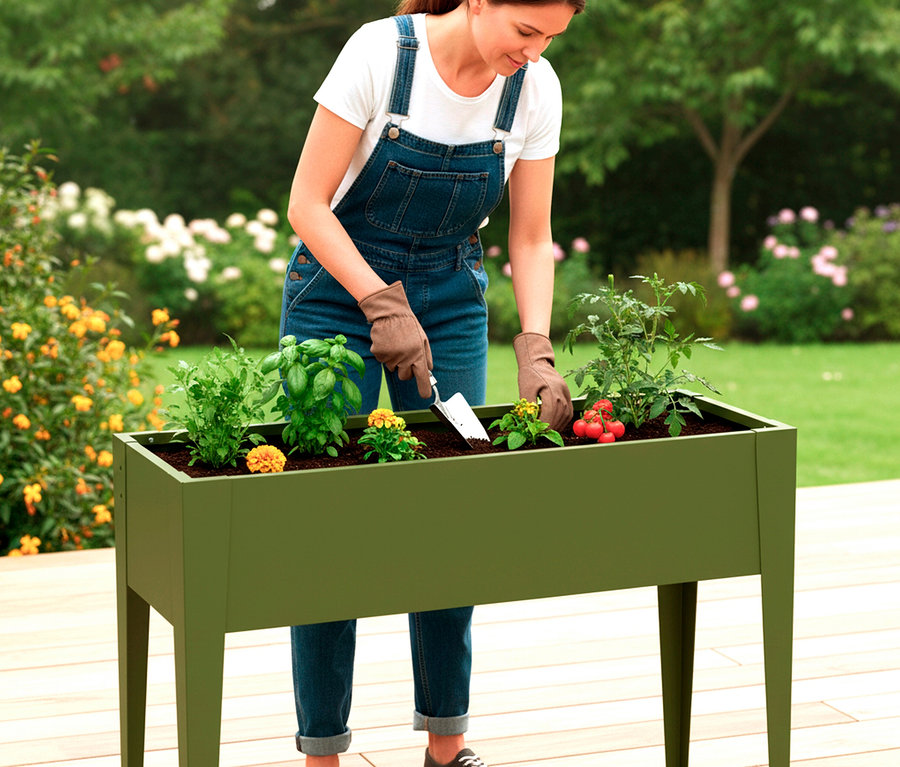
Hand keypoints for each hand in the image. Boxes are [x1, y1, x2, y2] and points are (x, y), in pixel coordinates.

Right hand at [358, 281, 432, 398]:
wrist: (390, 312)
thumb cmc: (409, 325)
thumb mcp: (423, 339)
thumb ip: (427, 356)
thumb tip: (429, 370)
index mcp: (418, 354)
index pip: (422, 377)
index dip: (424, 388)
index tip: (425, 395)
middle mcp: (405, 357)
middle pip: (405, 377)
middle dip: (406, 371)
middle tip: (406, 358)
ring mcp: (391, 356)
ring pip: (393, 368)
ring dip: (395, 361)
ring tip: (396, 344)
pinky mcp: (379, 353)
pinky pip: (382, 361)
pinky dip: (385, 354)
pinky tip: (387, 342)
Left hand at [512, 332, 572, 430]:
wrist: (538, 362)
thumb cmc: (530, 375)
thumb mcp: (525, 388)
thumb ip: (528, 405)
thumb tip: (529, 421)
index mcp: (551, 389)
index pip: (550, 412)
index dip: (544, 424)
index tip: (537, 431)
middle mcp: (562, 392)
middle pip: (559, 415)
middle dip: (551, 427)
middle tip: (541, 434)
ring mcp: (566, 393)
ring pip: (566, 414)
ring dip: (558, 425)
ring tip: (548, 432)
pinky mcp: (568, 394)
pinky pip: (569, 411)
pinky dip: (563, 421)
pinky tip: (555, 425)